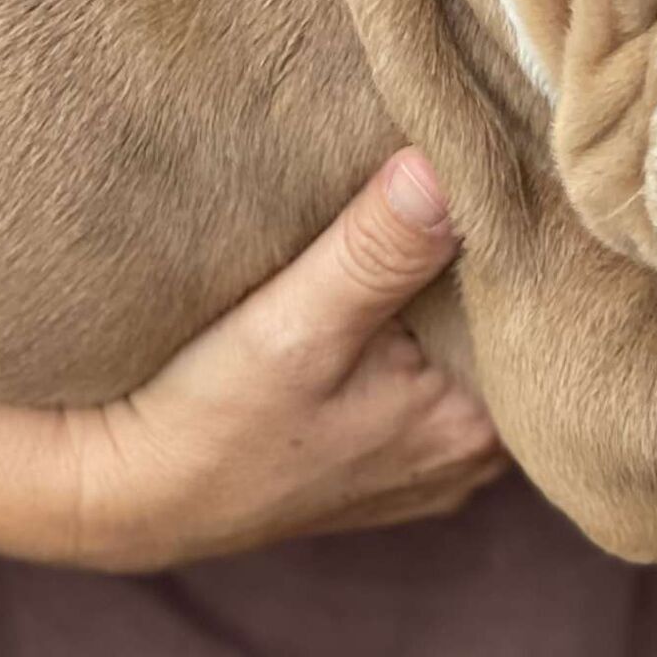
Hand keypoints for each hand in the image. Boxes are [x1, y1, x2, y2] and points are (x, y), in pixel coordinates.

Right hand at [61, 151, 505, 571]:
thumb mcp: (291, 326)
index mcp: (474, 426)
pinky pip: (428, 369)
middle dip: (477, 254)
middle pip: (499, 325)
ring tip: (415, 211)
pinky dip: (411, 326)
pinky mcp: (390, 452)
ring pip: (462, 345)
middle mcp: (473, 453)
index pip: (529, 305)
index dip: (511, 230)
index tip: (486, 161)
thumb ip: (375, 250)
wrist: (127, 496)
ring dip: (440, 288)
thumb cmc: (206, 421)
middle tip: (452, 167)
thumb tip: (446, 164)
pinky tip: (381, 282)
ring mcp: (433, 457)